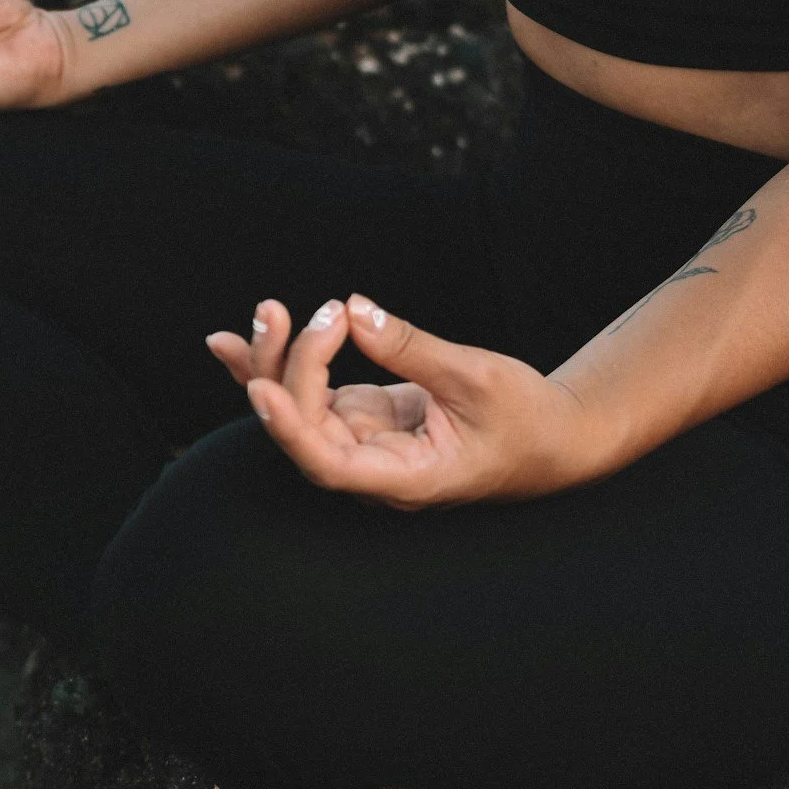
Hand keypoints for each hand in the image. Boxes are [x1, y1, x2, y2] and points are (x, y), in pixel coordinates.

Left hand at [205, 295, 603, 508]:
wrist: (552, 437)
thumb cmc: (525, 419)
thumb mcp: (476, 378)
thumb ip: (410, 348)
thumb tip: (355, 309)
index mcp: (405, 479)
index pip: (330, 466)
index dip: (291, 431)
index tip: (262, 389)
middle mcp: (372, 469)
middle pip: (304, 429)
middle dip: (284, 369)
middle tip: (288, 311)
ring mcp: (362, 443)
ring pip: (299, 408)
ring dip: (273, 361)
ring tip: (265, 311)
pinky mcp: (362, 418)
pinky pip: (308, 392)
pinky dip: (280, 362)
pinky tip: (237, 338)